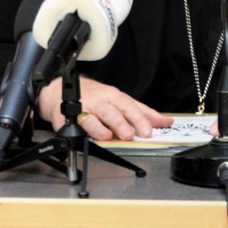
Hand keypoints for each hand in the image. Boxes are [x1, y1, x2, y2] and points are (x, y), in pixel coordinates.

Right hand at [36, 77, 173, 141]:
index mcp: (115, 97)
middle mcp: (101, 102)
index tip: (151, 130)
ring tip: (108, 136)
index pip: (131, 107)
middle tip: (133, 134)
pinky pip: (76, 123)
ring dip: (102, 126)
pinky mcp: (70, 117)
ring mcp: (85, 109)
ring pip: (95, 117)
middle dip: (124, 122)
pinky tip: (86, 135)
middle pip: (114, 111)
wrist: (62, 91)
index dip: (141, 119)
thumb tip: (165, 122)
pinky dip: (81, 129)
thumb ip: (142, 113)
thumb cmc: (96, 98)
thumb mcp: (120, 101)